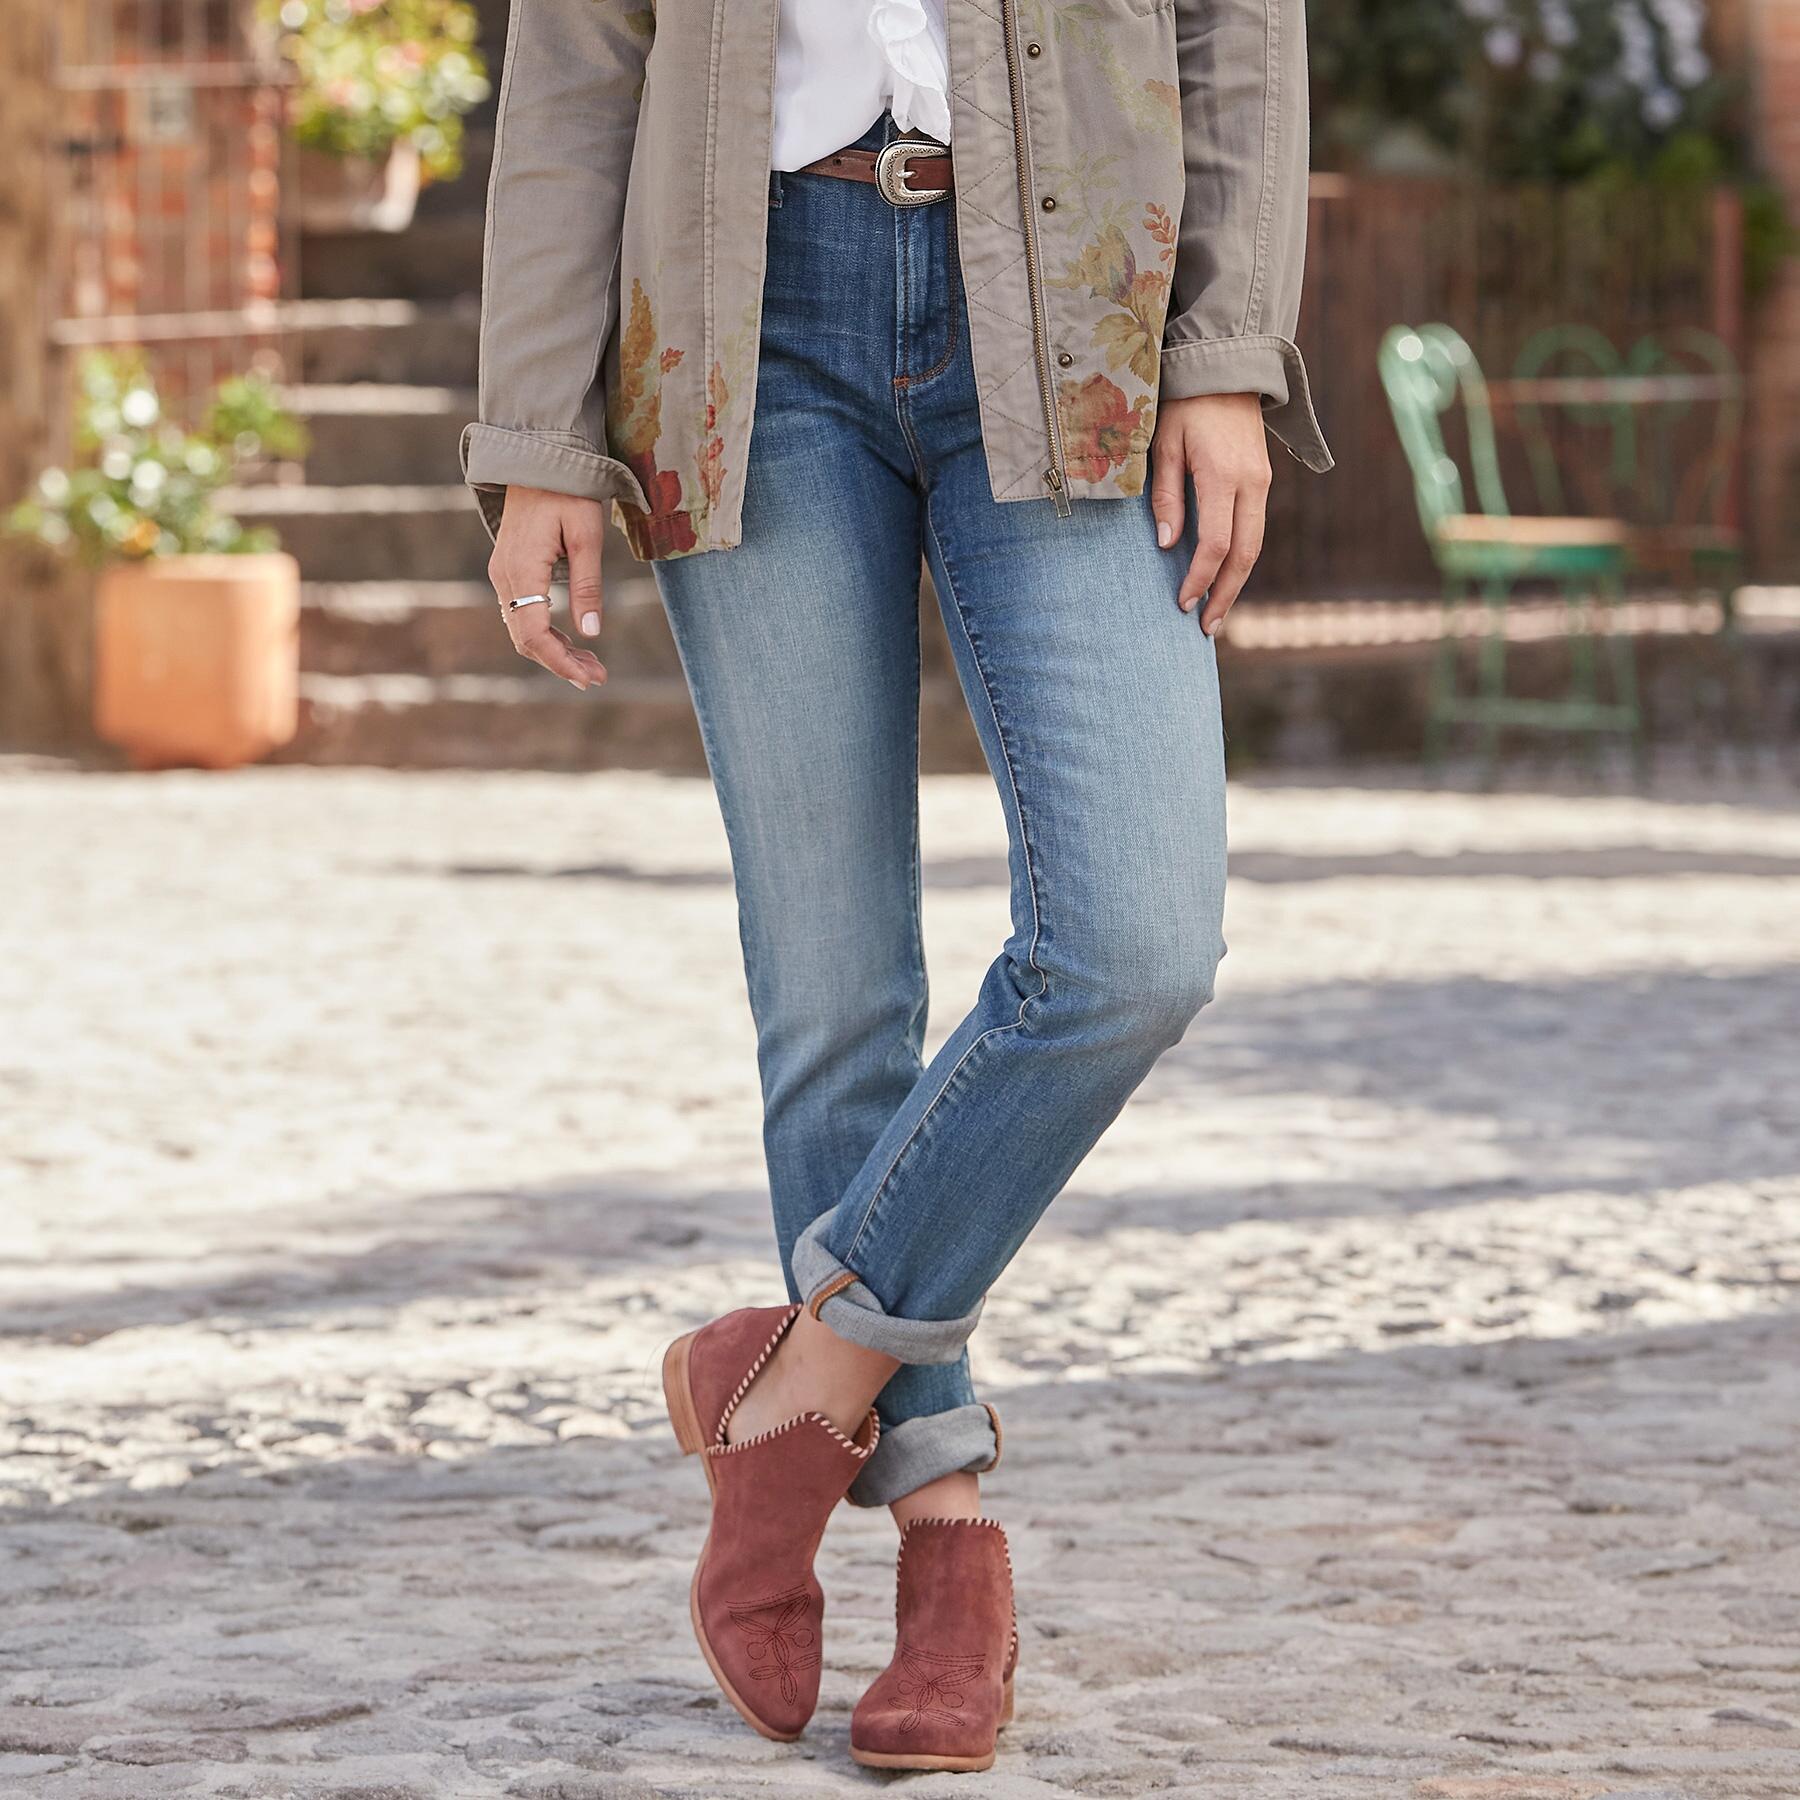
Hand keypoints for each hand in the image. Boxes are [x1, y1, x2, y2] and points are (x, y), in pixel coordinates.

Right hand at [488, 486, 608, 690]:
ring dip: (555, 650)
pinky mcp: (510, 569)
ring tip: (592, 664)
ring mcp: (504, 573)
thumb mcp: (588, 537)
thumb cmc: (568, 491)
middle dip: (561, 662)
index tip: (590, 678)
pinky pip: (523, 613)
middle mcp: (504, 576)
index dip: (560, 662)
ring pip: (523, 629)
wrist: (538, 457)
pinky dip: (546, 633)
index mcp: (522, 570)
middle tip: (598, 676)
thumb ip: (588, 586)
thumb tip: (591, 634)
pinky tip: (572, 641)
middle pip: (526, 638)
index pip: (534, 634)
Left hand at [1148, 392, 1271, 636]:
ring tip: (1215, 614)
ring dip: (1235, 583)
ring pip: (1255, 545)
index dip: (1200, 578)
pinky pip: (1254, 530)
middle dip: (1225, 594)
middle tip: (1205, 629)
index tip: (1183, 604)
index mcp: (1224, 476)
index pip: (1216, 543)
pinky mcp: (1262, 481)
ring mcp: (1262, 482)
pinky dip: (1240, 560)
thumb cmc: (1184, 403)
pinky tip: (1224, 578)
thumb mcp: (1163, 444)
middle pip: (1245, 554)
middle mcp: (1252, 484)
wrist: (1225, 366)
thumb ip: (1165, 494)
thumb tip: (1166, 544)